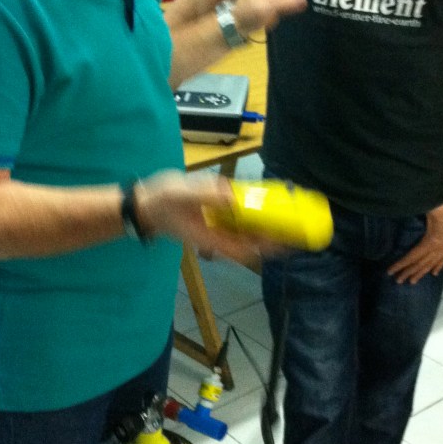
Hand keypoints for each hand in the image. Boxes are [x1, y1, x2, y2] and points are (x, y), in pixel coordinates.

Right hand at [133, 171, 283, 264]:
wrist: (145, 203)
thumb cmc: (160, 202)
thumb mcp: (180, 195)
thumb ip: (206, 196)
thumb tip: (233, 197)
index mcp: (209, 237)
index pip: (242, 248)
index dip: (264, 248)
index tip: (284, 243)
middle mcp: (217, 236)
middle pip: (250, 243)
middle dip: (273, 239)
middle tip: (297, 232)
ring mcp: (217, 228)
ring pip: (247, 233)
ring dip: (268, 228)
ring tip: (290, 220)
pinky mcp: (216, 218)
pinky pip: (240, 220)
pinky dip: (255, 216)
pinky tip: (268, 205)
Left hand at [387, 197, 442, 284]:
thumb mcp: (432, 208)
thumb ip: (418, 208)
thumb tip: (404, 206)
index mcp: (430, 242)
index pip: (412, 257)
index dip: (401, 264)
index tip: (391, 271)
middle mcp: (437, 248)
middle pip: (420, 264)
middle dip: (408, 272)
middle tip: (398, 281)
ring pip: (430, 264)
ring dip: (421, 273)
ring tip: (412, 282)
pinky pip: (442, 259)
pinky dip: (437, 266)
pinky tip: (434, 273)